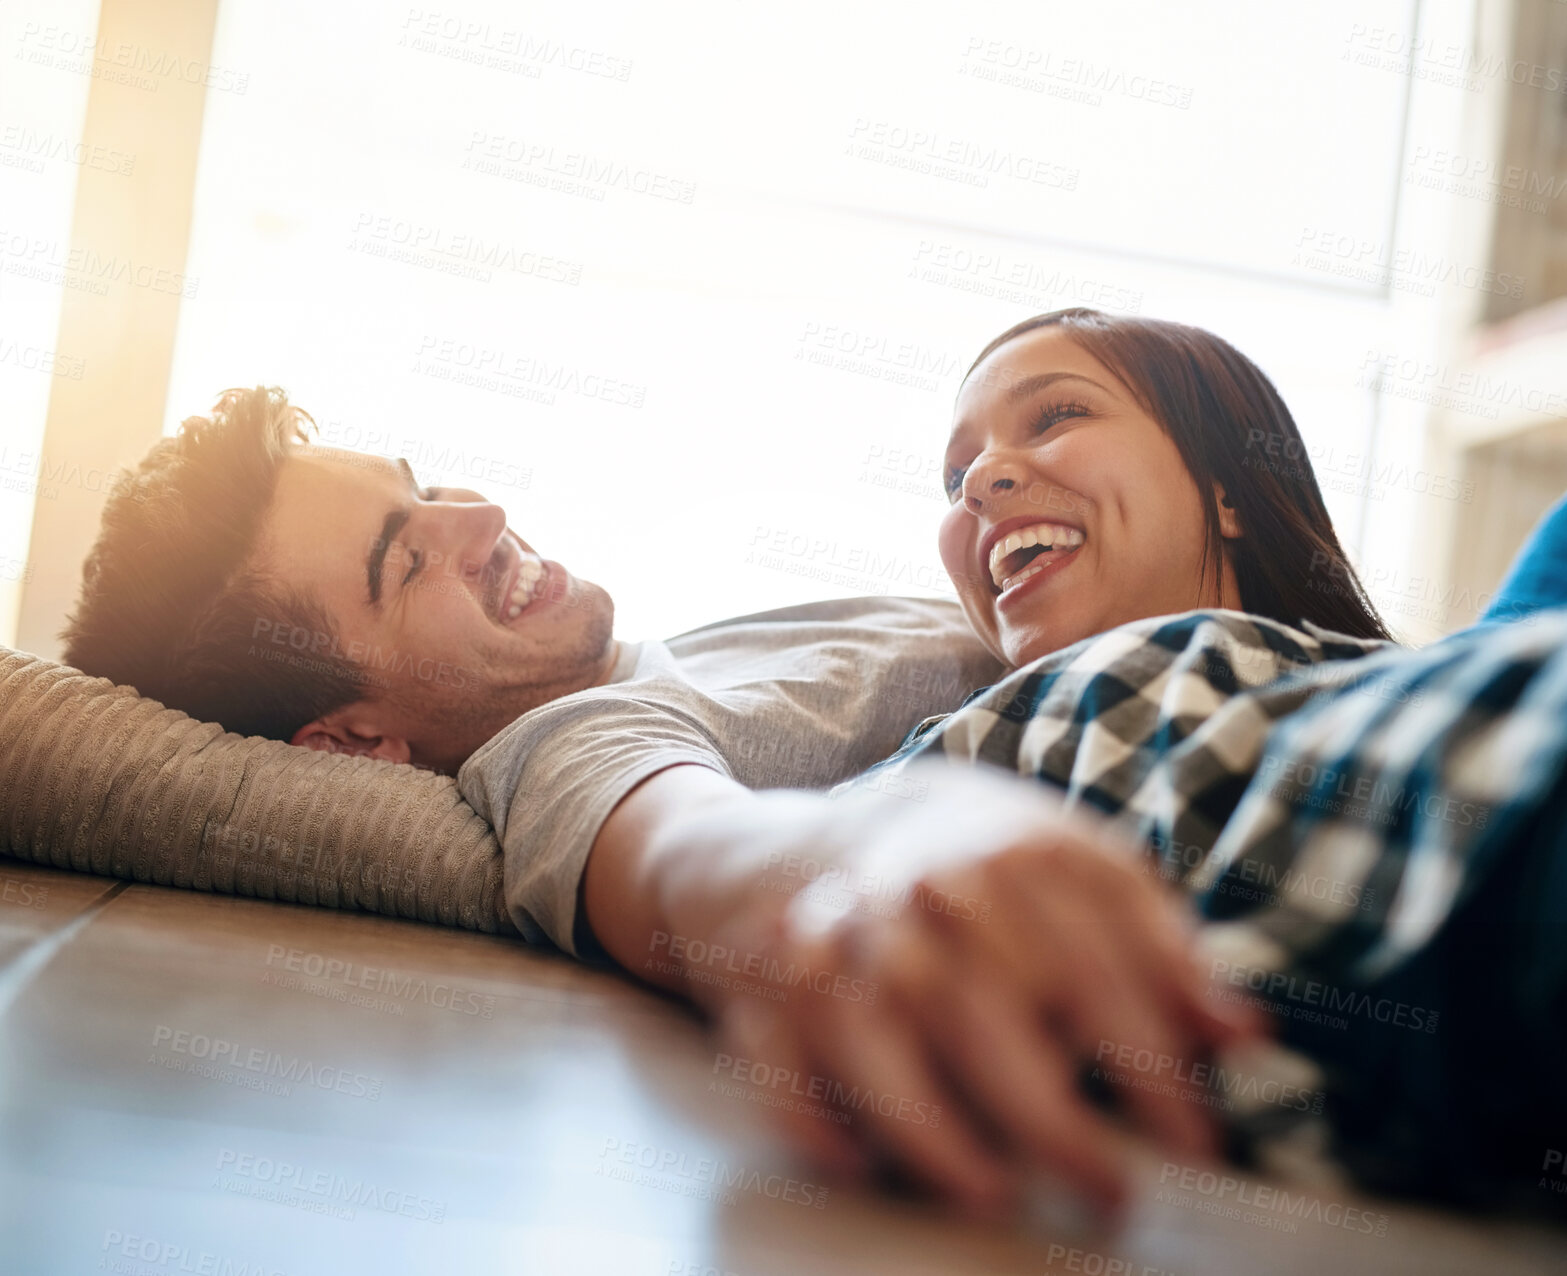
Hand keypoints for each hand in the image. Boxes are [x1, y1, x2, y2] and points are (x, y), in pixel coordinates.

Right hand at [670, 760, 1258, 1219]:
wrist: (828, 834)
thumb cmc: (976, 866)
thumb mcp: (1077, 873)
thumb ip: (1158, 948)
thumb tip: (1243, 1034)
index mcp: (1015, 853)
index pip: (1093, 961)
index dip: (1149, 1060)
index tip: (1196, 1144)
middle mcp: (921, 889)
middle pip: (980, 1005)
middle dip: (1046, 1114)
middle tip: (1110, 1192)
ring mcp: (837, 934)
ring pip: (872, 1035)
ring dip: (928, 1126)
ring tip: (993, 1194)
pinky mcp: (771, 982)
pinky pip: (778, 1056)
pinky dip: (809, 1114)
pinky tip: (859, 1165)